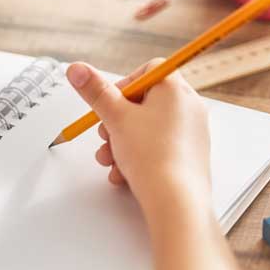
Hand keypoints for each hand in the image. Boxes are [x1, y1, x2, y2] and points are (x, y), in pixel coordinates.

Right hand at [66, 60, 210, 209]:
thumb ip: (95, 91)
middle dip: (117, 120)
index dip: (124, 85)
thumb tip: (77, 68)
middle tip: (106, 134)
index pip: (149, 70)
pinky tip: (124, 173)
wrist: (176, 201)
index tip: (110, 103)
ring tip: (110, 159)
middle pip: (145, 101)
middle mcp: (189, 107)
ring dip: (122, 142)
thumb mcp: (115, 118)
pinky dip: (139, 156)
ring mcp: (192, 132)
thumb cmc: (152, 156)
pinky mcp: (190, 155)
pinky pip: (159, 147)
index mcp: (175, 89)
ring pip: (148, 128)